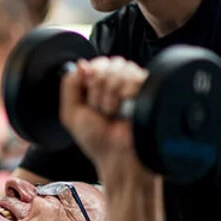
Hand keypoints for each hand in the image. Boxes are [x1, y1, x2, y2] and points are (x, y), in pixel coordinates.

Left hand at [59, 56, 152, 178]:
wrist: (118, 157)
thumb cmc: (97, 140)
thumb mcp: (71, 113)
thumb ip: (70, 85)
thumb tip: (81, 64)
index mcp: (101, 85)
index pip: (95, 62)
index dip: (89, 78)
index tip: (88, 97)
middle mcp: (119, 82)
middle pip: (107, 63)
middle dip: (98, 90)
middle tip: (101, 110)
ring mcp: (135, 85)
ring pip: (119, 69)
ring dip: (110, 96)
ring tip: (113, 113)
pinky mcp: (150, 90)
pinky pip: (135, 77)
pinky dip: (125, 95)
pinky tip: (125, 110)